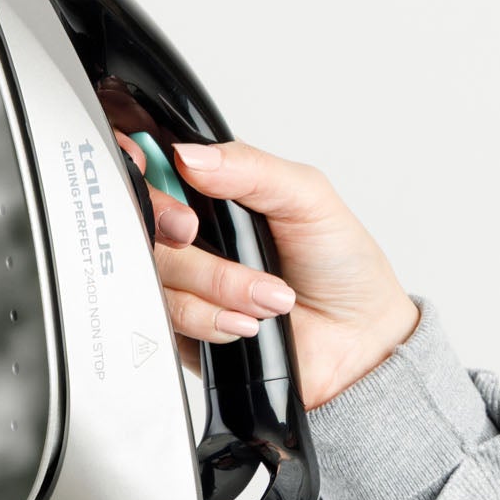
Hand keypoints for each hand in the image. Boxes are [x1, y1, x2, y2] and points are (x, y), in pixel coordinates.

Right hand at [112, 130, 419, 411]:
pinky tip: (246, 323)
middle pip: (143, 222)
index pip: (153, 168)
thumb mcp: (307, 197)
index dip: (142, 176)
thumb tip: (192, 155)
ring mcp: (182, 279)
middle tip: (201, 235)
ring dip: (215, 286)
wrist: (357, 344)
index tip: (173, 196)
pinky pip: (168, 316)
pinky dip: (210, 318)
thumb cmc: (341, 265)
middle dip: (177, 233)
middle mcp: (190, 231)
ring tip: (268, 298)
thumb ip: (251, 169)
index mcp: (214, 188)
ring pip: (157, 273)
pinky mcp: (180, 324)